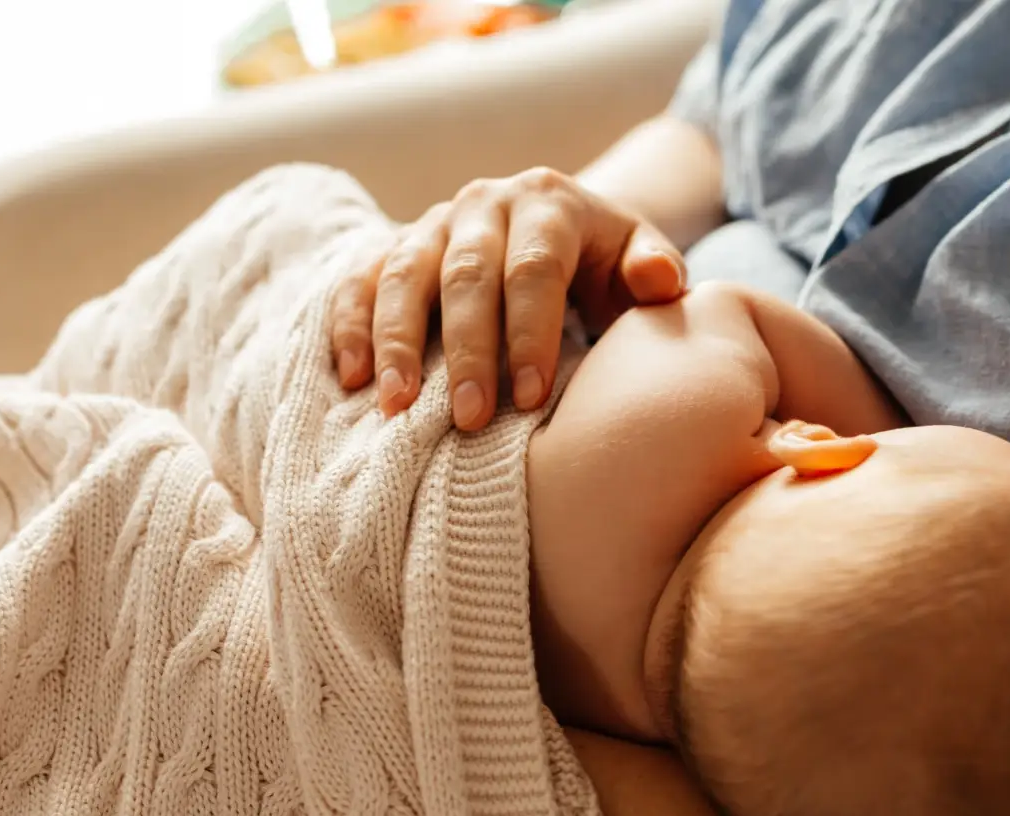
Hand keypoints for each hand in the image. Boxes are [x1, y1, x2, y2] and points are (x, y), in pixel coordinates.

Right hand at [329, 167, 686, 429]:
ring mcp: (433, 223)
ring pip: (404, 275)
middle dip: (466, 351)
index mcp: (548, 202)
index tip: (530, 399)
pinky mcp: (395, 246)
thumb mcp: (640, 260)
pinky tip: (352, 377)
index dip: (530, 334)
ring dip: (397, 343)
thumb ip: (656, 270)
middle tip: (468, 419)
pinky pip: (361, 280)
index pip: (535, 268)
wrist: (559, 232)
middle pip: (466, 275)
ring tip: (397, 408)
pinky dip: (351, 326)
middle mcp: (484, 202)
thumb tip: (658, 280)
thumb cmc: (607, 266)